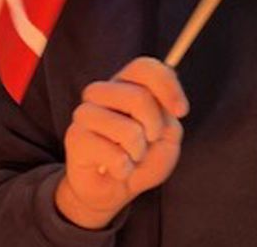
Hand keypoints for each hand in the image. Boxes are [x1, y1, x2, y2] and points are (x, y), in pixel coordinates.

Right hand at [56, 57, 189, 229]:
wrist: (113, 189)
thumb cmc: (140, 159)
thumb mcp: (167, 138)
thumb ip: (168, 117)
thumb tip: (167, 108)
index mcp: (124, 86)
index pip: (143, 67)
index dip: (167, 85)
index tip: (181, 111)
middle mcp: (101, 94)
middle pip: (138, 96)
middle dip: (155, 127)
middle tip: (150, 142)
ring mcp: (85, 114)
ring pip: (127, 129)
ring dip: (138, 152)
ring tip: (130, 157)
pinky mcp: (75, 138)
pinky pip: (114, 154)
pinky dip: (124, 169)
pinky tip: (116, 169)